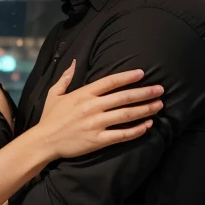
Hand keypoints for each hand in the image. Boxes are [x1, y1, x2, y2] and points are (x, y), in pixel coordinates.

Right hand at [38, 61, 163, 158]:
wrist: (44, 141)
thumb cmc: (50, 118)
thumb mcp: (55, 94)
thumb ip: (66, 77)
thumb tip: (74, 62)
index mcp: (83, 94)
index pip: (110, 82)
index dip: (128, 77)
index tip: (142, 73)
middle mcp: (91, 107)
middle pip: (124, 97)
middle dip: (145, 93)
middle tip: (160, 90)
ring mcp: (95, 124)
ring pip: (126, 115)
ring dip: (145, 110)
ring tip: (159, 105)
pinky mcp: (97, 140)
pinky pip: (122, 134)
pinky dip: (137, 130)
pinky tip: (148, 126)